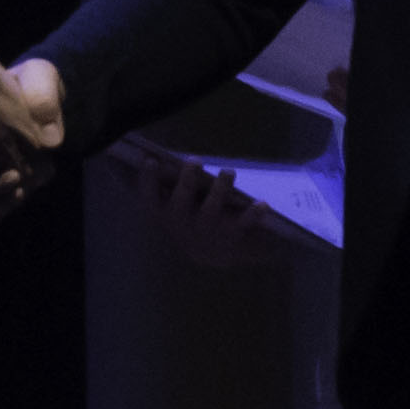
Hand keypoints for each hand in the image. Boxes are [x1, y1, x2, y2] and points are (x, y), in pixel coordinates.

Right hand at [108, 138, 315, 272]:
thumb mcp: (177, 202)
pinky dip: (253, 214)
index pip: (149, 198)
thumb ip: (171, 183)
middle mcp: (182, 225)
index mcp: (164, 214)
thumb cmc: (192, 214)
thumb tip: (167, 155)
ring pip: (212, 210)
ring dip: (220, 190)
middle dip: (187, 181)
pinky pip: (243, 224)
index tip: (150, 160)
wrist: (214, 253)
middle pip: (181, 202)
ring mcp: (206, 232)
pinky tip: (262, 203)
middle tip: (194, 161)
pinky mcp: (230, 237)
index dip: (147, 180)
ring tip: (228, 172)